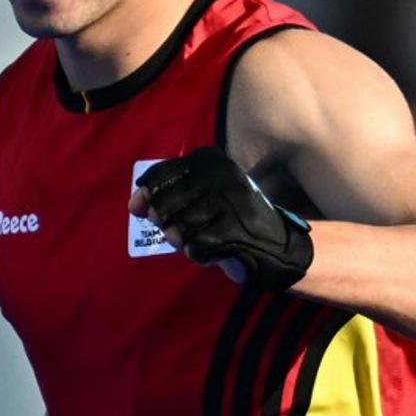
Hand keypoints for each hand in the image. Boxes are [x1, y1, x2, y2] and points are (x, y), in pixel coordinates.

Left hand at [128, 146, 312, 288]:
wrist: (280, 245)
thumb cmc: (232, 219)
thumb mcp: (202, 198)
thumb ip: (168, 197)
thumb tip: (135, 204)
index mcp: (210, 161)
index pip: (163, 172)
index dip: (146, 192)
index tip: (138, 208)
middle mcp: (221, 175)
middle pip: (166, 202)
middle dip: (164, 221)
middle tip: (177, 230)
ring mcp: (231, 202)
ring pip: (179, 226)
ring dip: (182, 241)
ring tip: (196, 241)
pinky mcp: (237, 230)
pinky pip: (196, 246)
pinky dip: (197, 254)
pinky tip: (211, 251)